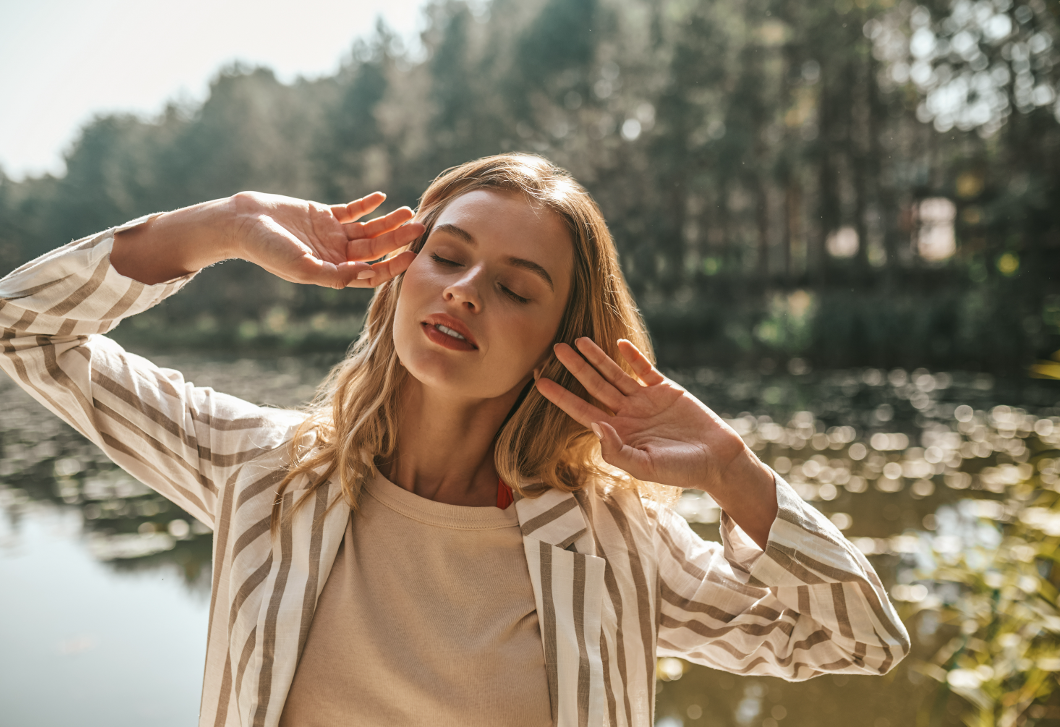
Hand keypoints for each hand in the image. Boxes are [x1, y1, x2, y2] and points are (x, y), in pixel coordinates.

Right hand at [231, 191, 423, 288]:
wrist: (243, 222)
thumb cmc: (268, 249)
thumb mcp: (301, 267)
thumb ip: (334, 275)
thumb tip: (366, 275)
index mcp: (333, 272)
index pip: (371, 273)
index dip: (392, 266)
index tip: (411, 256)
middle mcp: (336, 255)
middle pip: (375, 249)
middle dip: (397, 239)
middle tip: (418, 227)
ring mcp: (331, 234)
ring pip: (368, 229)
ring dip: (388, 221)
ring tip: (406, 211)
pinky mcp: (324, 215)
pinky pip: (352, 210)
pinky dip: (367, 205)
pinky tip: (381, 198)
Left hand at [536, 337, 755, 494]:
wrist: (716, 460)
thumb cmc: (680, 470)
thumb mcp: (645, 467)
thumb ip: (617, 451)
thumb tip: (596, 426)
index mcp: (618, 433)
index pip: (582, 411)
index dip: (561, 396)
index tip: (540, 382)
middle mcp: (627, 414)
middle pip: (594, 386)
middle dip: (574, 368)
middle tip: (555, 348)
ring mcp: (645, 400)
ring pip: (614, 374)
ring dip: (597, 358)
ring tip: (578, 340)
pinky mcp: (665, 389)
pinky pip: (644, 369)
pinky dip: (632, 356)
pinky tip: (618, 343)